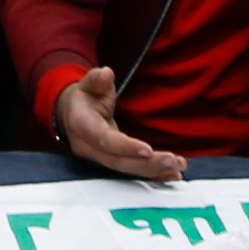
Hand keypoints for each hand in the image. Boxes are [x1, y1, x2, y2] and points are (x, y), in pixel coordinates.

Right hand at [49, 67, 180, 186]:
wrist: (71, 113)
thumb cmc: (84, 97)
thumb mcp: (88, 83)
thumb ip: (97, 79)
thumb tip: (106, 74)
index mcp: (81, 125)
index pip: (104, 140)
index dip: (125, 147)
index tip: (147, 150)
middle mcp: (88, 147)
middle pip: (117, 161)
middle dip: (145, 164)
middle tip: (172, 161)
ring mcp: (98, 158)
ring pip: (125, 169)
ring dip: (152, 170)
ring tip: (177, 167)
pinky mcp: (110, 162)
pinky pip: (131, 171)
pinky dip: (152, 174)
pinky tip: (172, 175)